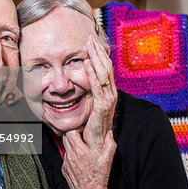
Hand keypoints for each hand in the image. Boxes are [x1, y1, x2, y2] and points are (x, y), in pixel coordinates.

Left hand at [62, 130, 116, 188]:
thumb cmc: (100, 177)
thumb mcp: (108, 160)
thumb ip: (110, 144)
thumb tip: (109, 133)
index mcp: (80, 152)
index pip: (70, 132)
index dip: (76, 128)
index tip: (82, 130)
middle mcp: (71, 156)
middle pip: (65, 137)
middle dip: (72, 134)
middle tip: (80, 136)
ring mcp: (66, 164)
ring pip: (65, 147)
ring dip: (71, 145)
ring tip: (81, 147)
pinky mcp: (64, 170)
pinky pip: (65, 158)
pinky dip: (70, 155)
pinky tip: (79, 159)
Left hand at [83, 35, 117, 150]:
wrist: (95, 152)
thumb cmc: (89, 134)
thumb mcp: (88, 110)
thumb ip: (86, 99)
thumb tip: (77, 89)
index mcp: (108, 94)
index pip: (105, 70)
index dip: (99, 55)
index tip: (92, 42)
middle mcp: (111, 95)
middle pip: (106, 68)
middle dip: (98, 51)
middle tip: (90, 36)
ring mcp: (108, 101)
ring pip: (104, 74)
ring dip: (96, 57)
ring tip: (89, 44)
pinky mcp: (103, 108)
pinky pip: (97, 87)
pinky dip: (92, 73)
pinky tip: (87, 62)